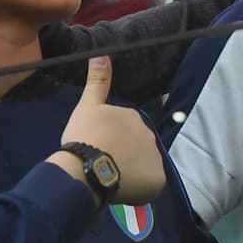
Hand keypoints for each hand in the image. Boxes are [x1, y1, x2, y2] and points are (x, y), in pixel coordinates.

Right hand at [58, 57, 165, 204]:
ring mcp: (155, 158)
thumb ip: (97, 81)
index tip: (96, 147)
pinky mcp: (157, 180)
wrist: (87, 167)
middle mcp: (149, 134)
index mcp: (133, 117)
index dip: (109, 140)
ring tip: (110, 178)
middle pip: (134, 147)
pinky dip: (138, 186)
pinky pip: (149, 183)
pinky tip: (122, 188)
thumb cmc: (84, 135)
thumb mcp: (87, 106)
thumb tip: (102, 53)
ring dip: (130, 171)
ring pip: (141, 165)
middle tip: (102, 163)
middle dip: (122, 154)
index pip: (123, 130)